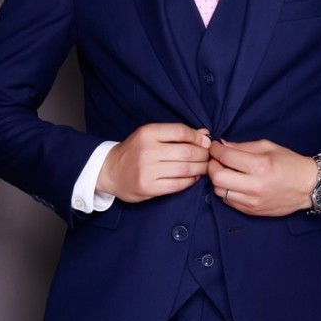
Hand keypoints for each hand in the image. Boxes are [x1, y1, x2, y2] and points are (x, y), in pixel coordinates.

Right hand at [96, 123, 210, 202]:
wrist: (110, 171)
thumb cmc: (134, 150)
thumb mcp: (150, 135)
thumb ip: (176, 133)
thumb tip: (205, 133)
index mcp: (148, 133)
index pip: (180, 132)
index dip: (198, 137)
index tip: (207, 142)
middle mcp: (147, 151)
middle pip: (186, 152)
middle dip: (203, 155)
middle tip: (209, 156)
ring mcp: (147, 171)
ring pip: (185, 169)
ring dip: (200, 168)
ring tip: (205, 167)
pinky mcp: (148, 188)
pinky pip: (177, 185)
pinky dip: (190, 181)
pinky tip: (194, 177)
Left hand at [208, 139, 317, 216]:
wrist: (308, 187)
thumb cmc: (290, 163)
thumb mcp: (268, 147)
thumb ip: (243, 146)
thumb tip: (223, 145)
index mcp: (260, 166)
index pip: (226, 157)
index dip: (215, 150)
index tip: (215, 147)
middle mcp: (254, 186)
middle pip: (217, 178)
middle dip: (212, 166)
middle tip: (217, 160)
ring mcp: (253, 201)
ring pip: (220, 191)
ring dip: (218, 180)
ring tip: (226, 172)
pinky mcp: (252, 211)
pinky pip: (228, 201)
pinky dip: (226, 191)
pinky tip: (233, 183)